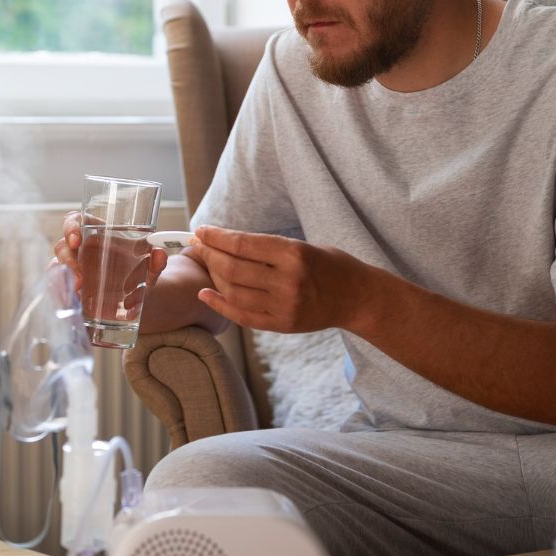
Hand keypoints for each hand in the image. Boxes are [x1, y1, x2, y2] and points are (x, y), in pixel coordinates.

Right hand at [52, 210, 166, 294]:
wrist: (140, 297)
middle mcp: (82, 250)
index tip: (76, 240)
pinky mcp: (73, 289)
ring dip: (61, 281)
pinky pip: (59, 289)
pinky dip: (61, 297)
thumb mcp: (150, 267)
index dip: (71, 226)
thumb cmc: (140, 271)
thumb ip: (156, 261)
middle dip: (67, 261)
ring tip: (76, 296)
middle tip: (80, 280)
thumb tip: (160, 255)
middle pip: (63, 246)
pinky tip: (69, 305)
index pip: (76, 220)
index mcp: (97, 233)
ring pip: (57, 269)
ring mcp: (74, 270)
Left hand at [186, 225, 364, 332]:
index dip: (217, 236)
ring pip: (234, 291)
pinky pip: (243, 316)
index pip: (242, 243)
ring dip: (213, 276)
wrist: (358, 298)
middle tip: (197, 245)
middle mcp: (287, 280)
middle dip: (209, 254)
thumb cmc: (331, 265)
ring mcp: (284, 305)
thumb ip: (268, 248)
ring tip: (205, 264)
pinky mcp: (283, 324)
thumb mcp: (303, 246)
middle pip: (233, 267)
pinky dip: (220, 305)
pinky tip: (205, 294)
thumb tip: (227, 242)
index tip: (201, 230)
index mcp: (293, 253)